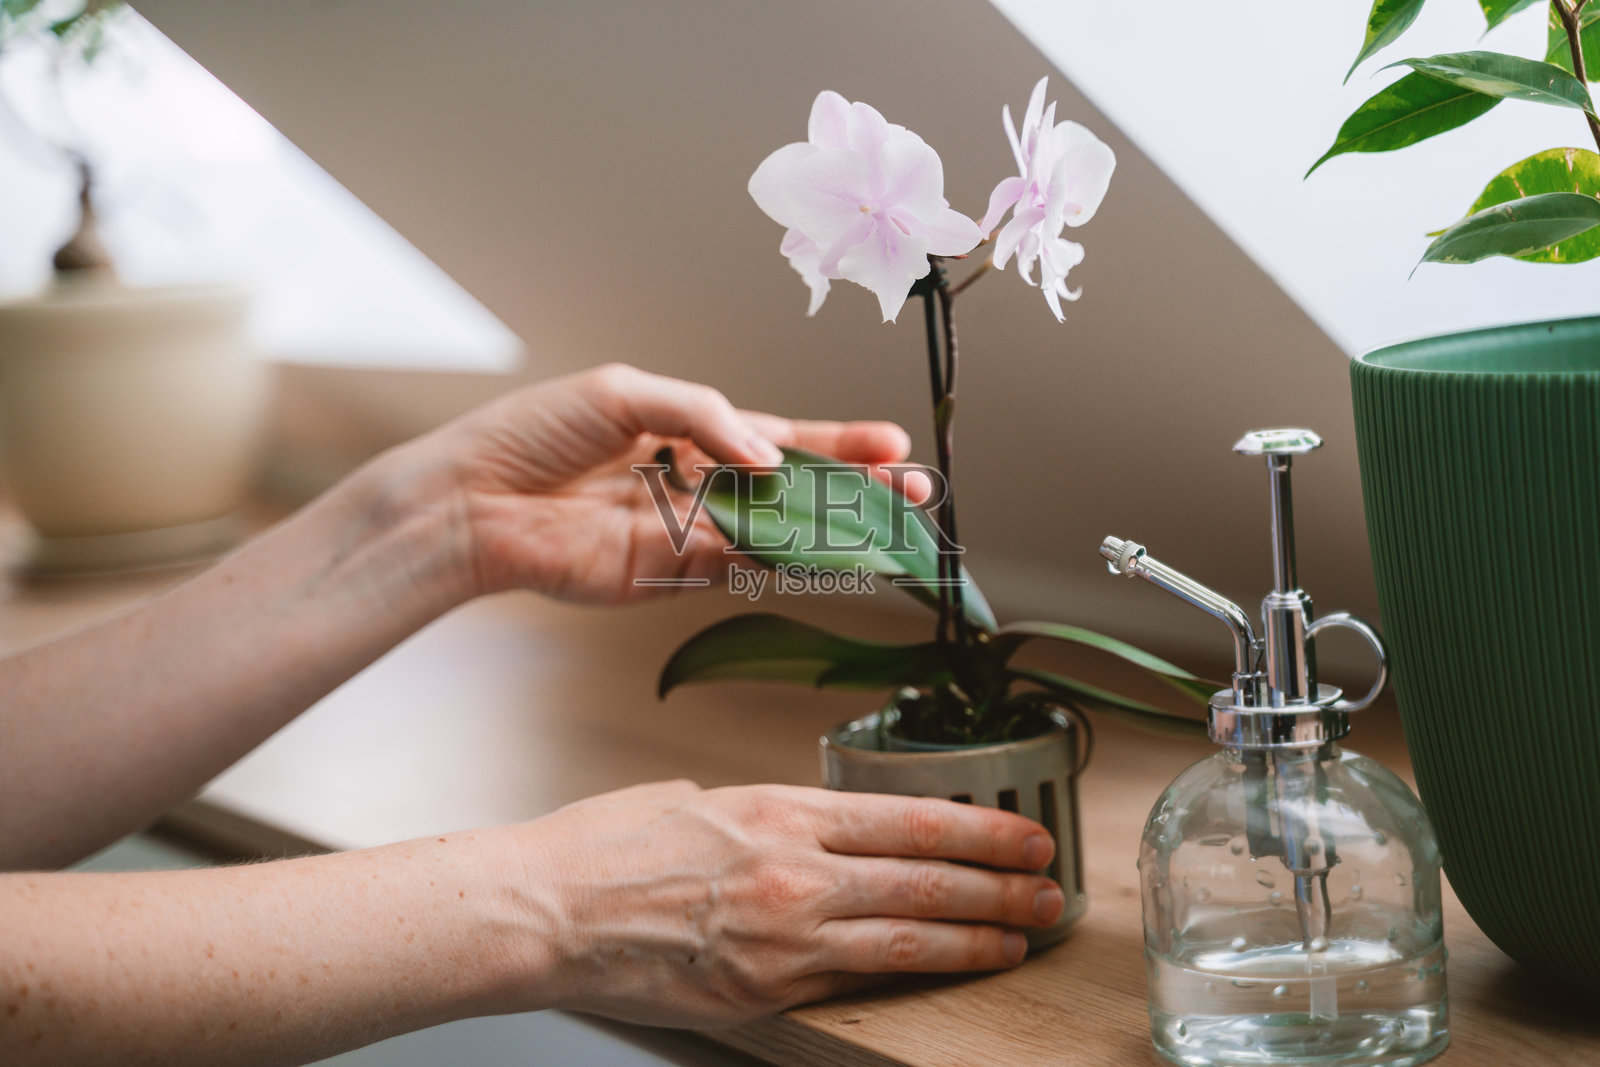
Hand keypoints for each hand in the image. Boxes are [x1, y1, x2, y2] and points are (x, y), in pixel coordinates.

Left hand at [416, 363, 926, 603]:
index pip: (781, 439)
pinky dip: (787, 558)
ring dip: (837, 528)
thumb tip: (770, 457)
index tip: (893, 443)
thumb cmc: (535, 433)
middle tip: (916, 491)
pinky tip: (831, 548)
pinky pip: (742, 566)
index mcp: (690, 433)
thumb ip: (706, 417)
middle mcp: (699, 485)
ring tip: (892, 519)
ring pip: (780, 533)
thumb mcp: (627, 393)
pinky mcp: (669, 575)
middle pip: (795, 492)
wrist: (473, 498)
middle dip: (858, 490)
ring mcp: (689, 533)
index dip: (838, 442)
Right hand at [519, 780, 1064, 1026]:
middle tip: (1049, 889)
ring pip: (907, 935)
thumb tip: (806, 831)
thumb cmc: (605, 848)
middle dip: (1001, 886)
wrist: (544, 913)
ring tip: (1023, 936)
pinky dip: (913, 972)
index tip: (1024, 835)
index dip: (982, 829)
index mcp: (780, 812)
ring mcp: (783, 939)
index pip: (910, 818)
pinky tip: (950, 968)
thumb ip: (766, 818)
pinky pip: (856, 979)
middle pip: (927, 877)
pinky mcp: (764, 991)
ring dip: (978, 937)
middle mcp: (794, 873)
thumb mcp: (697, 800)